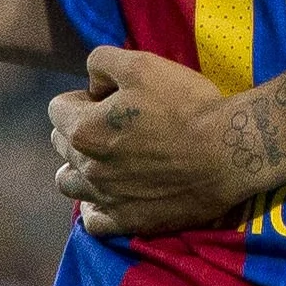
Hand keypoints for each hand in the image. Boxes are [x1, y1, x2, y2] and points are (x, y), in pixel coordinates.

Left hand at [48, 46, 252, 236]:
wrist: (228, 151)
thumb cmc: (186, 104)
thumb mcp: (141, 64)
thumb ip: (101, 63)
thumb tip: (91, 83)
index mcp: (85, 130)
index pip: (57, 109)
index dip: (82, 97)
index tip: (109, 97)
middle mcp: (88, 168)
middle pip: (61, 144)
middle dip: (80, 129)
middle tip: (116, 123)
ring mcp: (108, 199)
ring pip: (69, 183)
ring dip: (81, 167)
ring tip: (109, 158)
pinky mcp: (130, 222)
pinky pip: (92, 221)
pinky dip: (95, 206)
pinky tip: (112, 193)